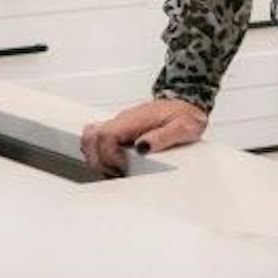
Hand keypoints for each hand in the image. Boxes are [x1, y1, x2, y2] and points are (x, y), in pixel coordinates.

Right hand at [79, 97, 207, 175]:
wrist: (187, 105)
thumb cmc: (185, 115)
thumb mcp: (185, 127)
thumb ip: (165, 137)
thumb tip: (144, 146)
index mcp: (136, 119)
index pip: (105, 134)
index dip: (109, 155)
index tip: (123, 167)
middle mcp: (123, 121)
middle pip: (91, 137)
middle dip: (99, 161)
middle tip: (117, 173)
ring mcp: (120, 126)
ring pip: (91, 140)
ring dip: (98, 159)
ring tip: (117, 171)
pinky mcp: (121, 132)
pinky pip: (99, 142)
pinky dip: (101, 157)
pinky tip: (116, 166)